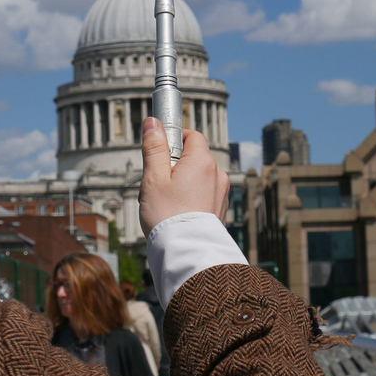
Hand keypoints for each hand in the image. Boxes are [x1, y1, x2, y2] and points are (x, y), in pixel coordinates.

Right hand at [138, 117, 229, 236]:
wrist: (186, 253)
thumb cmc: (167, 215)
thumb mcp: (153, 178)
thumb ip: (154, 148)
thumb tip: (153, 122)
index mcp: (202, 162)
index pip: (191, 136)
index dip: (174, 139)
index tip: (159, 151)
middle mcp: (218, 174)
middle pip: (193, 158)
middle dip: (174, 166)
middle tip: (156, 184)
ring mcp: (222, 193)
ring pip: (198, 178)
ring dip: (182, 183)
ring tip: (164, 204)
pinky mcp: (221, 209)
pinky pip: (204, 195)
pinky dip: (190, 198)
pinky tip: (176, 213)